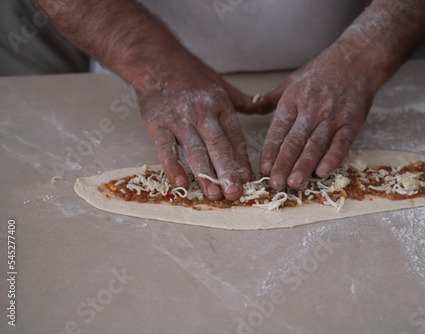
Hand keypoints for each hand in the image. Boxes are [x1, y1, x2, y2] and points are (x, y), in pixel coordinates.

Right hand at [136, 53, 265, 200]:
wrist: (155, 60)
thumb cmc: (190, 74)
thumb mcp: (221, 85)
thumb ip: (243, 101)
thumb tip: (265, 106)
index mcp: (220, 105)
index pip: (234, 137)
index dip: (241, 159)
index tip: (248, 179)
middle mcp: (202, 114)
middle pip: (217, 146)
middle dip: (227, 171)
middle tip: (234, 193)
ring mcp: (179, 120)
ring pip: (194, 150)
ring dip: (204, 174)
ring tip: (213, 194)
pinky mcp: (158, 124)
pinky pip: (166, 148)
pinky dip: (172, 165)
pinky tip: (180, 182)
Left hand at [255, 46, 378, 189]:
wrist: (358, 59)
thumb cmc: (322, 71)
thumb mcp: (292, 81)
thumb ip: (272, 98)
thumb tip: (251, 106)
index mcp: (293, 99)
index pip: (278, 130)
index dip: (270, 150)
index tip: (264, 169)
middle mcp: (312, 108)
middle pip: (294, 141)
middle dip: (283, 164)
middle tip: (275, 183)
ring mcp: (333, 116)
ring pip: (315, 145)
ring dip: (304, 165)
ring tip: (294, 183)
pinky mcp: (353, 122)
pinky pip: (341, 143)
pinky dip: (332, 158)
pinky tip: (322, 172)